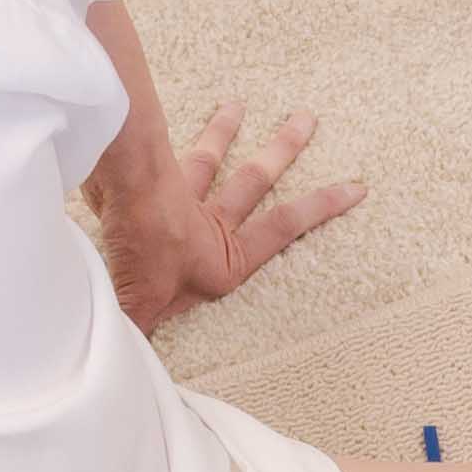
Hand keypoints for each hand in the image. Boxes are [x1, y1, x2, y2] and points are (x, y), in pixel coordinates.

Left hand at [90, 100, 361, 332]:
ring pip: (209, 158)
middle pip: (253, 180)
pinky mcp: (146, 178)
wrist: (114, 199)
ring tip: (238, 106)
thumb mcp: (144, 307)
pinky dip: (153, 141)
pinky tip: (150, 128)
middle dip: (284, 150)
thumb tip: (135, 365)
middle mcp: (209, 222)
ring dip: (224, 131)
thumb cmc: (140, 254)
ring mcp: (180, 194)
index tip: (357, 188)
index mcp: (224, 258)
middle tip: (308, 119)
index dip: (322, 208)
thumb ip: (141, 331)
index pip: (283, 228)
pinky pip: (158, 156)